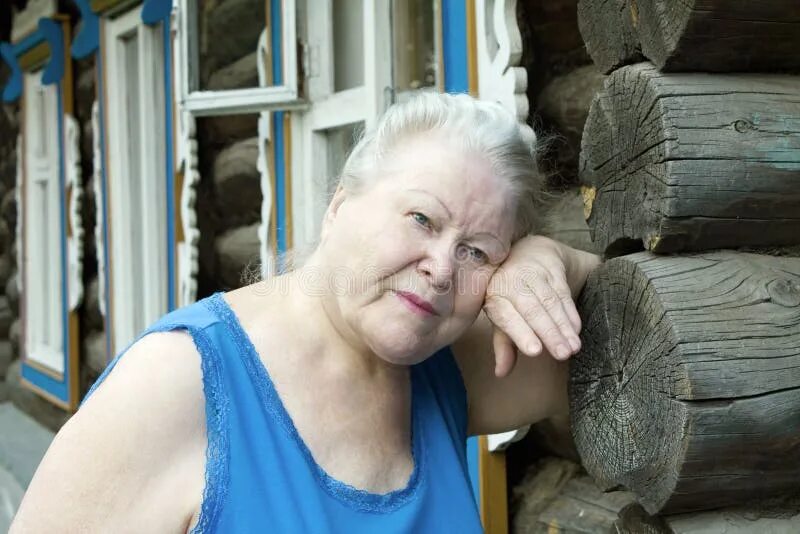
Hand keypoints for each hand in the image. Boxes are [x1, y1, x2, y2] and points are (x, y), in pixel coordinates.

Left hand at [484, 235, 585, 376]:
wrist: (527, 253)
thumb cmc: (511, 293)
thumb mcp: (503, 315)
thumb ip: (504, 344)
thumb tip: (501, 373)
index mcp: (494, 295)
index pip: (505, 315)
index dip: (520, 332)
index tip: (535, 351)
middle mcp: (510, 280)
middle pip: (531, 308)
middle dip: (548, 332)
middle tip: (562, 354)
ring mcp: (532, 271)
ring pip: (550, 301)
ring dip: (563, 326)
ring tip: (573, 347)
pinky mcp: (552, 267)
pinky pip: (563, 292)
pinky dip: (571, 312)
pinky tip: (576, 329)